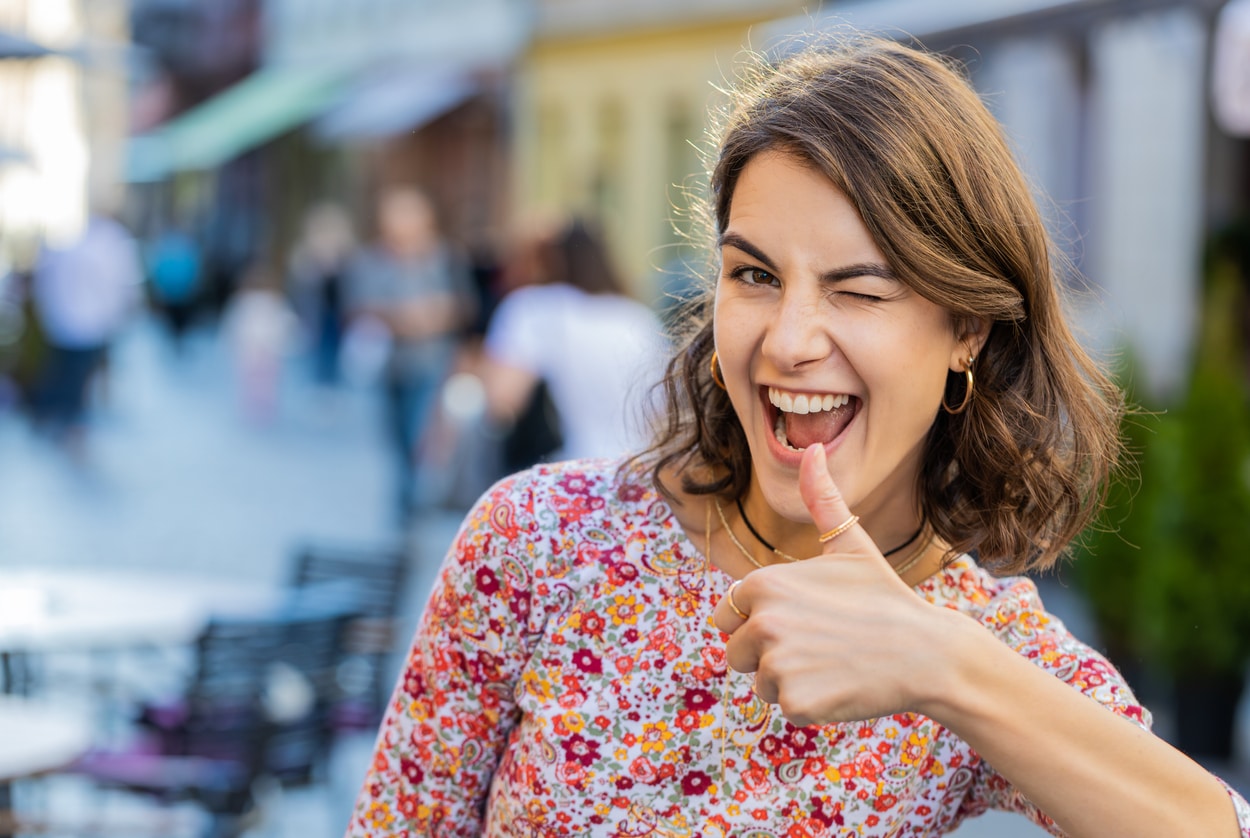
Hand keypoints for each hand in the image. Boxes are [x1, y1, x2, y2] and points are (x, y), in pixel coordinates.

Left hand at [712, 444, 949, 725]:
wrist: (925, 651)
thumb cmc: (884, 597)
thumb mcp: (850, 544)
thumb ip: (821, 499)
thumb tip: (812, 449)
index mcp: (763, 583)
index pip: (728, 615)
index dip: (761, 621)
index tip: (802, 619)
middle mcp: (762, 621)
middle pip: (736, 652)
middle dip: (768, 654)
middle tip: (817, 645)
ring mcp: (777, 663)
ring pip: (759, 682)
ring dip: (788, 680)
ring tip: (830, 662)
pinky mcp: (795, 700)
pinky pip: (784, 707)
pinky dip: (809, 704)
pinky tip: (839, 684)